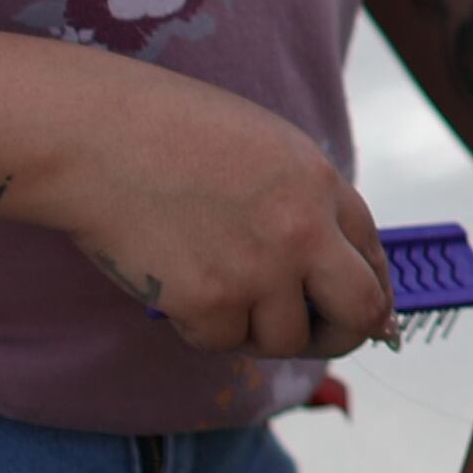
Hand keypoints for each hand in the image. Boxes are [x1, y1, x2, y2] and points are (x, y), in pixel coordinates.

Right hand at [27, 71, 393, 358]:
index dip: (371, 289)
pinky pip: (222, 342)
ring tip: (217, 286)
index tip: (365, 313)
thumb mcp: (263, 146)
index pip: (374, 255)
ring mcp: (258, 272)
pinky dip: (200, 326)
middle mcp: (303, 231)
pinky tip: (175, 282)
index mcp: (321, 183)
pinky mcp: (209, 304)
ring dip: (256, 328)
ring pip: (283, 339)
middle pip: (359, 313)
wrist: (97, 137)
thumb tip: (328, 263)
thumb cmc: (168, 130)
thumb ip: (302, 201)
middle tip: (317, 334)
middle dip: (344, 333)